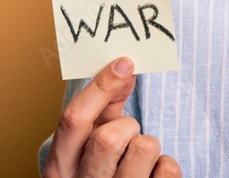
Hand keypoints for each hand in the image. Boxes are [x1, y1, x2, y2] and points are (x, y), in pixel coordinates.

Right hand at [42, 57, 180, 177]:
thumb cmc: (99, 175)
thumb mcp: (89, 145)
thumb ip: (104, 108)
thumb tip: (123, 68)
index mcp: (60, 168)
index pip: (74, 120)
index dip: (101, 86)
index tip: (124, 63)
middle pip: (108, 137)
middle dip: (127, 126)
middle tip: (128, 136)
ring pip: (143, 148)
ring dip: (147, 144)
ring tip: (138, 158)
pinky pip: (168, 168)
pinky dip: (166, 164)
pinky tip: (152, 174)